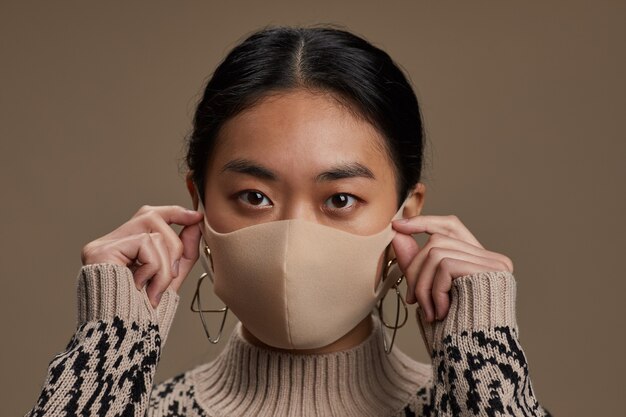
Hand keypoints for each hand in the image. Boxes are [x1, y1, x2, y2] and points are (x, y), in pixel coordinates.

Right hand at [80, 205, 203, 307]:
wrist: (125, 339)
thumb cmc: (143, 316)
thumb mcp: (170, 278)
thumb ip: (183, 251)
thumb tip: (195, 223)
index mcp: (121, 249)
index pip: (147, 216)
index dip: (174, 213)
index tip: (196, 217)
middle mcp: (107, 244)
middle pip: (150, 216)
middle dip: (174, 244)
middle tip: (175, 273)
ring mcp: (101, 246)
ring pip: (154, 233)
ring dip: (166, 265)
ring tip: (155, 289)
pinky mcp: (101, 252)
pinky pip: (145, 244)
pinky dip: (155, 267)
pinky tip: (142, 287)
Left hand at [391, 215, 513, 322]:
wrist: (474, 360)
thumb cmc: (453, 332)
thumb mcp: (428, 292)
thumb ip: (416, 264)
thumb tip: (397, 233)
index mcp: (479, 262)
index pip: (450, 225)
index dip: (423, 222)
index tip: (396, 226)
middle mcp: (492, 259)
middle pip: (437, 241)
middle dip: (415, 269)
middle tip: (412, 300)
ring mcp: (494, 264)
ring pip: (437, 252)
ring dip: (422, 284)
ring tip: (427, 312)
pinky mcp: (490, 272)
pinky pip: (445, 265)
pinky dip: (434, 290)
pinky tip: (440, 312)